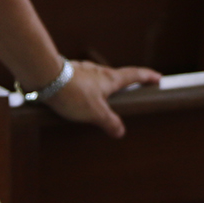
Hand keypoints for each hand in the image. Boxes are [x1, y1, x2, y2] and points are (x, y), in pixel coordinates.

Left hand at [44, 60, 160, 137]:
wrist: (45, 77)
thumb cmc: (73, 93)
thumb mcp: (96, 113)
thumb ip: (110, 122)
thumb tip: (120, 131)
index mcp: (110, 79)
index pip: (134, 75)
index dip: (147, 76)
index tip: (158, 77)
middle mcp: (97, 71)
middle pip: (116, 75)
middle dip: (124, 82)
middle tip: (131, 88)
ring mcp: (82, 70)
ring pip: (97, 78)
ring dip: (102, 85)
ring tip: (101, 98)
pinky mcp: (68, 74)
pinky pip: (81, 81)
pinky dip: (85, 88)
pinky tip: (77, 96)